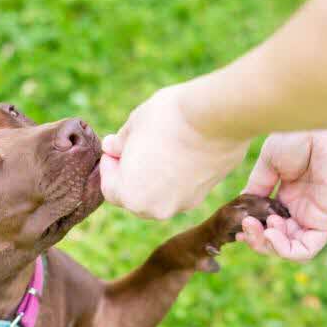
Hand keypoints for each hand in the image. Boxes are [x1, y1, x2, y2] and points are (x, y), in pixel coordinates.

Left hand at [99, 84, 250, 218]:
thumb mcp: (134, 125)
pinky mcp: (205, 193)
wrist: (217, 117)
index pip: (110, 189)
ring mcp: (184, 203)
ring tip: (159, 147)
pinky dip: (177, 175)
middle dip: (131, 175)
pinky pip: (182, 188)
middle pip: (136, 196)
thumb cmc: (168, 119)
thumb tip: (111, 148)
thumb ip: (120, 143)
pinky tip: (181, 151)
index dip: (109, 166)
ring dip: (155, 176)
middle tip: (133, 148)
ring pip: (160, 194)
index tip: (113, 148)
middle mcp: (157, 209)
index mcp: (132, 196)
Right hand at [237, 118, 326, 260]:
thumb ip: (258, 187)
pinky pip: (307, 249)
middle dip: (256, 240)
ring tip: (259, 228)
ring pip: (290, 248)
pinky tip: (271, 233)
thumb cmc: (300, 133)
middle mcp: (302, 206)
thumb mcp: (269, 163)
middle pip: (277, 239)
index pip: (268, 223)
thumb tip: (243, 208)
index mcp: (288, 192)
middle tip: (245, 226)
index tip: (236, 225)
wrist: (324, 122)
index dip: (252, 230)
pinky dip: (286, 250)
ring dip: (268, 246)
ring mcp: (314, 214)